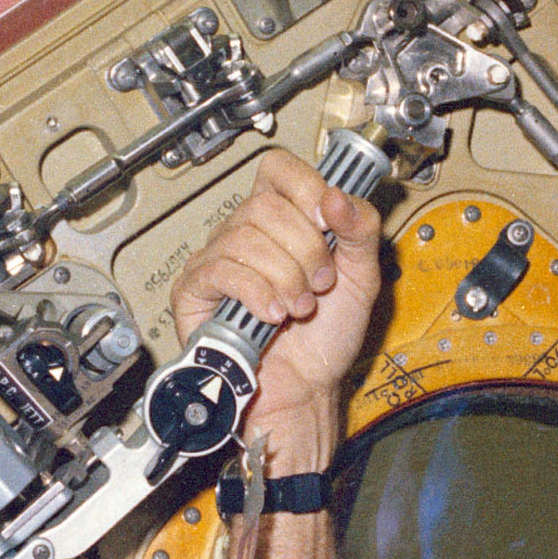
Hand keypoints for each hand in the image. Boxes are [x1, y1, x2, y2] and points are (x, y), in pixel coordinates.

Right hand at [169, 149, 382, 442]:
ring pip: (245, 237)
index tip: (329, 221)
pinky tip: (272, 315)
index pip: (278, 168)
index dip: (304, 187)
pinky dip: (255, 292)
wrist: (305, 390)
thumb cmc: (325, 339)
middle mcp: (246, 233)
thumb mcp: (362, 277)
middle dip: (305, 249)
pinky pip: (220, 269)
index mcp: (283, 220)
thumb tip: (336, 195)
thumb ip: (361, 230)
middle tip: (320, 284)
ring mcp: (218, 259)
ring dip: (284, 277)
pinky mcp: (195, 290)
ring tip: (299, 307)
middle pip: (265, 205)